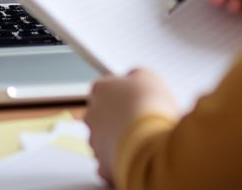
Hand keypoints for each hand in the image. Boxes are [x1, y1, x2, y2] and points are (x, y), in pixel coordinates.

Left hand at [85, 69, 178, 185]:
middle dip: (118, 117)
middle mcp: (92, 115)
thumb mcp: (149, 77)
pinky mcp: (103, 165)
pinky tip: (137, 155)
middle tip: (140, 118)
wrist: (149, 143)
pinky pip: (110, 162)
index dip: (122, 92)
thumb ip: (136, 77)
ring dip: (119, 139)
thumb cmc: (149, 106)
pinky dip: (122, 160)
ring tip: (143, 138)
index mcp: (100, 90)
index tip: (135, 96)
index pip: (105, 88)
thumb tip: (134, 80)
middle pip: (103, 114)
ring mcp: (96, 141)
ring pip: (105, 139)